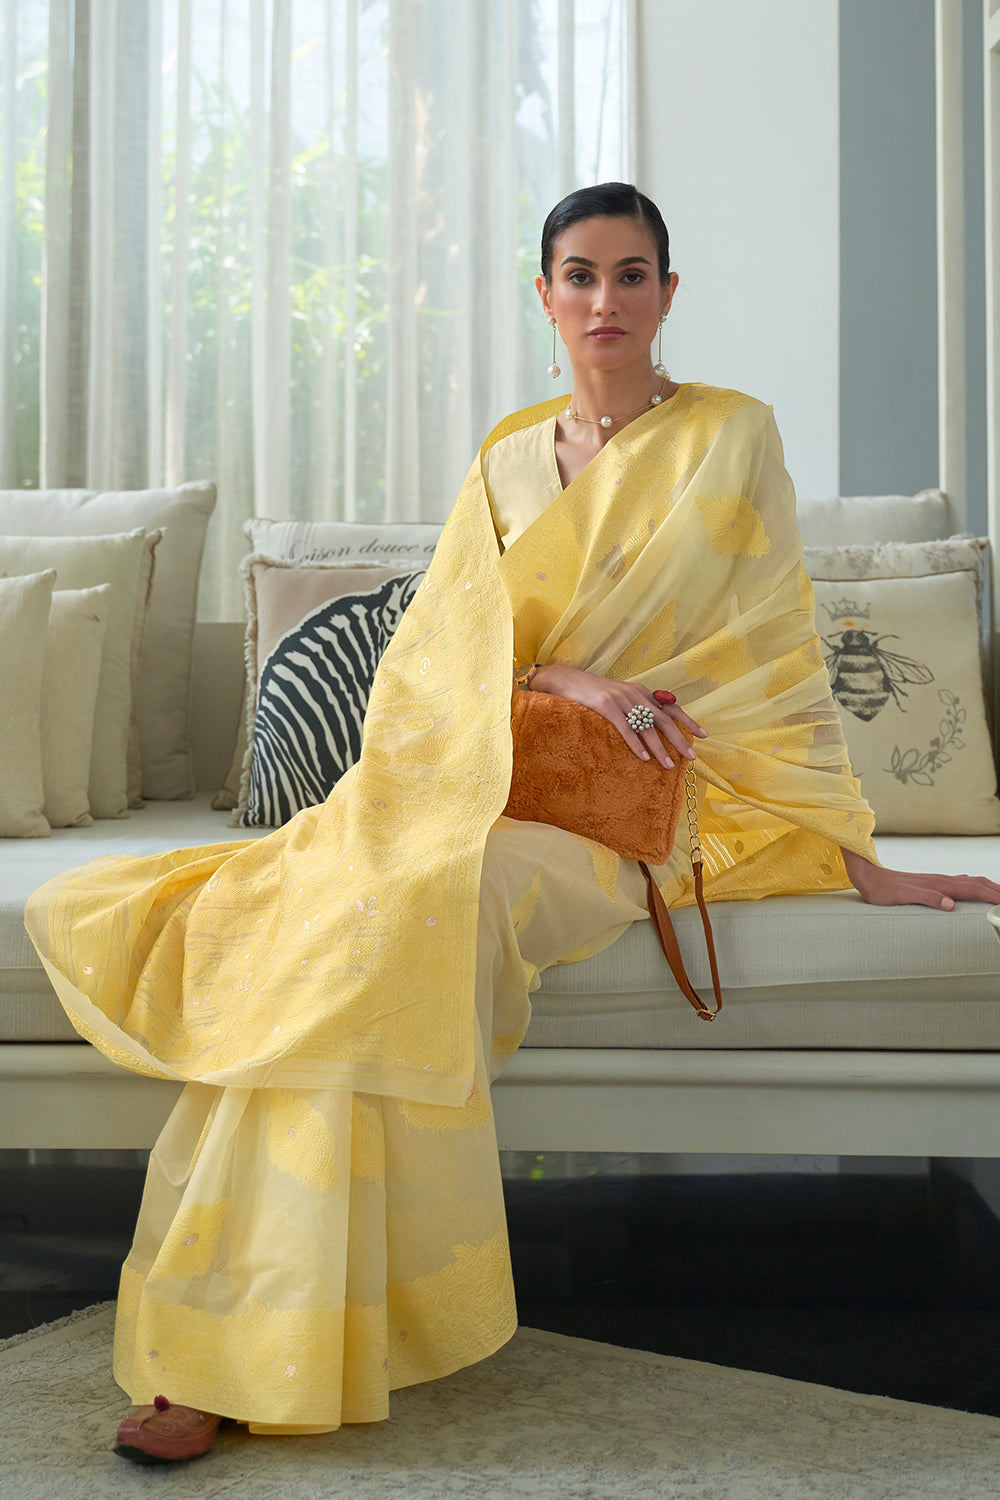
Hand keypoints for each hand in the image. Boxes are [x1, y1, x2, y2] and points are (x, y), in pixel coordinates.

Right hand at [527, 663, 706, 768]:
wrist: (566, 680)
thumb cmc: (592, 693)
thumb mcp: (619, 697)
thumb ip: (636, 708)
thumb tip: (652, 727)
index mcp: (641, 692)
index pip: (671, 707)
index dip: (688, 721)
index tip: (704, 735)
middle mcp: (635, 694)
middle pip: (664, 719)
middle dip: (680, 739)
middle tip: (692, 757)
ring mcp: (621, 699)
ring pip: (646, 727)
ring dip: (659, 748)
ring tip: (668, 764)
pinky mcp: (605, 706)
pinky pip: (625, 728)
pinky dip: (636, 744)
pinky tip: (643, 758)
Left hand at [841, 849, 999, 910]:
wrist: (868, 877)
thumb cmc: (883, 891)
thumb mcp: (902, 897)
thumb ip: (927, 898)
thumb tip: (951, 904)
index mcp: (938, 884)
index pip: (973, 889)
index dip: (991, 895)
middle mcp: (941, 880)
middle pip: (976, 883)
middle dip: (995, 890)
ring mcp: (937, 880)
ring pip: (970, 881)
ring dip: (987, 887)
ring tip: (998, 896)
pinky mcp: (931, 882)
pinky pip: (960, 883)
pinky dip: (974, 887)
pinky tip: (974, 890)